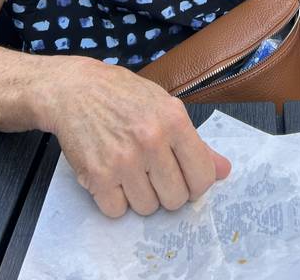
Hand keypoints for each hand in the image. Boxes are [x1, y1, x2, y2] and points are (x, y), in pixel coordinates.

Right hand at [43, 58, 230, 216]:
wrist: (75, 90)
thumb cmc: (124, 96)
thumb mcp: (165, 106)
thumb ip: (196, 142)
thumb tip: (225, 171)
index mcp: (174, 119)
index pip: (202, 175)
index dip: (196, 183)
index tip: (185, 178)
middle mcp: (151, 140)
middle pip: (176, 198)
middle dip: (167, 192)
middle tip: (154, 174)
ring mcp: (123, 160)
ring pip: (147, 208)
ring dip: (140, 196)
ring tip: (131, 171)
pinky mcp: (97, 175)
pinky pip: (117, 210)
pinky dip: (115, 200)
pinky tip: (112, 176)